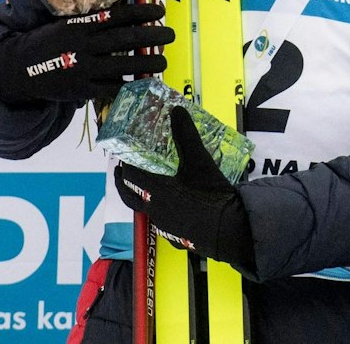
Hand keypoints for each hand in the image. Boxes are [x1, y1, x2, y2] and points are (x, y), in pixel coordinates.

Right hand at [0, 2, 171, 104]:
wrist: (17, 69)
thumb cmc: (46, 42)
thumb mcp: (64, 24)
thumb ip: (89, 21)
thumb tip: (121, 14)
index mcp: (79, 26)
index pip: (116, 16)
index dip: (141, 12)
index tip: (160, 10)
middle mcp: (82, 46)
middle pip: (124, 40)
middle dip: (152, 36)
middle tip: (171, 34)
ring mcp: (82, 69)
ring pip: (122, 67)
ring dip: (146, 63)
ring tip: (163, 61)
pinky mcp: (80, 90)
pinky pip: (109, 88)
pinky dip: (127, 85)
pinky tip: (141, 82)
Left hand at [114, 107, 255, 271]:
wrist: (229, 229)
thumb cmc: (210, 194)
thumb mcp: (200, 160)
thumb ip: (186, 135)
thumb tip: (176, 110)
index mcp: (156, 191)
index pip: (131, 176)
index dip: (126, 164)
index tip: (123, 156)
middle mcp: (155, 210)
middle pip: (130, 198)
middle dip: (123, 185)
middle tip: (120, 174)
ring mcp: (166, 226)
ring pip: (147, 211)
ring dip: (143, 199)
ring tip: (150, 189)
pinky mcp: (178, 238)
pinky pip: (164, 224)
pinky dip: (164, 213)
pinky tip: (176, 210)